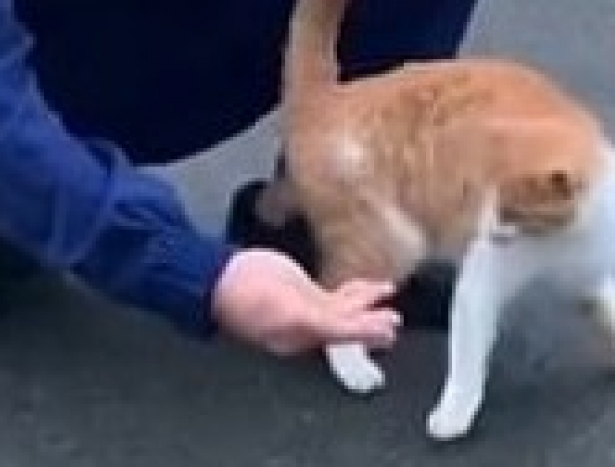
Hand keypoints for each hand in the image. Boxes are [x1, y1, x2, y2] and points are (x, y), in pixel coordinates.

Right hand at [211, 249, 401, 355]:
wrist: (221, 276)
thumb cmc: (243, 296)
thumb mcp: (287, 310)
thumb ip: (319, 320)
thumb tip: (345, 330)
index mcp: (301, 338)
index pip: (342, 337)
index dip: (366, 334)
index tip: (388, 329)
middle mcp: (306, 328)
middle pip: (348, 328)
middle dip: (372, 326)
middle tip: (394, 322)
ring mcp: (305, 310)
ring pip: (345, 312)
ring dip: (368, 308)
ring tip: (388, 303)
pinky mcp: (303, 294)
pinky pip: (336, 297)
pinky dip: (356, 293)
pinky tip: (368, 288)